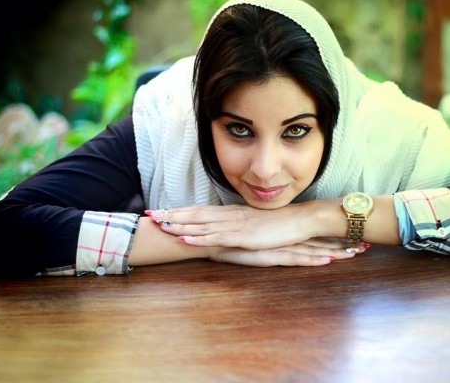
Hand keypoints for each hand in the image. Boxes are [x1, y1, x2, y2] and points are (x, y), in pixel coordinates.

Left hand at [146, 204, 313, 249]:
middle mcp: (229, 215)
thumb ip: (239, 224)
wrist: (300, 220)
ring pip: (201, 225)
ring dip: (179, 225)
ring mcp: (235, 225)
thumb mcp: (255, 222)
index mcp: (231, 212)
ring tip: (159, 225)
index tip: (161, 211)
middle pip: (195, 214)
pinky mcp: (243, 237)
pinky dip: (199, 239)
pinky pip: (216, 238)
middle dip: (171, 215)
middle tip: (150, 215)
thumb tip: (226, 228)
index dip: (180, 210)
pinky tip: (184, 239)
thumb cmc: (280, 223)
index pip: (200, 209)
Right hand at [208, 238, 364, 266]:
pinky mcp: (271, 255)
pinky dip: (313, 259)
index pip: (317, 236)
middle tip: (368, 245)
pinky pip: (296, 259)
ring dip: (337, 251)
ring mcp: (281, 247)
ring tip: (357, 253)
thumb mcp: (258, 238)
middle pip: (322, 242)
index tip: (355, 237)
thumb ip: (271, 238)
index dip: (336, 237)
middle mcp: (288, 239)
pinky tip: (327, 260)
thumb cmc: (234, 237)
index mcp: (288, 234)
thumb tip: (282, 238)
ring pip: (315, 250)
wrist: (214, 237)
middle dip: (345, 243)